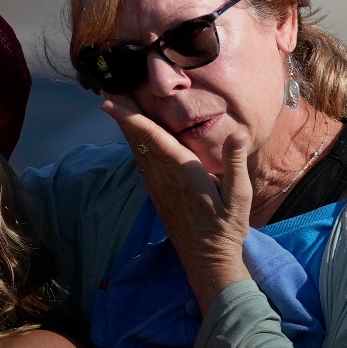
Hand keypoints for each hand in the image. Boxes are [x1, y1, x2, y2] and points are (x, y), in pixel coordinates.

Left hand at [101, 94, 252, 311]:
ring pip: (136, 149)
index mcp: (183, 171)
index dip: (130, 118)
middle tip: (107, 89)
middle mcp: (163, 176)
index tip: (109, 103)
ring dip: (125, 126)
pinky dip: (134, 142)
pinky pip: (141, 161)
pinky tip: (131, 133)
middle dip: (121, 114)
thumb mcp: (239, 195)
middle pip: (138, 139)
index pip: (152, 138)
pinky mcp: (156, 192)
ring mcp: (156, 185)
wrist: (208, 258)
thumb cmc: (227, 226)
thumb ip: (235, 162)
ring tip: (115, 103)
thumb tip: (238, 133)